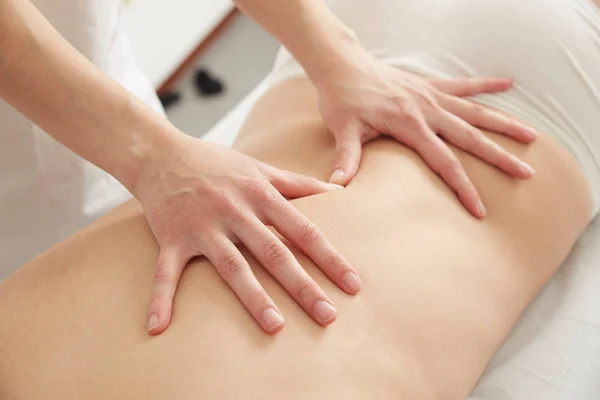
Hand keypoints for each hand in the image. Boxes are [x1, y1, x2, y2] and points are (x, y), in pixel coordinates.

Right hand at [132, 136, 361, 334]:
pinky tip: (158, 326)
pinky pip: (166, 272)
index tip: (353, 284)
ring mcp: (202, 226)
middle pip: (274, 252)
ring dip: (252, 297)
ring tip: (275, 326)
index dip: (329, 257)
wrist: (161, 152)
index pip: (303, 229)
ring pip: (232, 265)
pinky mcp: (171, 238)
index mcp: (260, 194)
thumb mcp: (260, 168)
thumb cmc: (217, 163)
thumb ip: (299, 183)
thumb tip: (340, 193)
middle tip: (328, 316)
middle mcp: (235, 211)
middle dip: (303, 285)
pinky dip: (161, 298)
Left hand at [317, 52, 537, 217]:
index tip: (479, 210)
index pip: (444, 162)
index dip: (464, 188)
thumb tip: (337, 189)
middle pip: (471, 137)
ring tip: (533, 137)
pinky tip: (508, 84)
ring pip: (476, 111)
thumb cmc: (342, 99)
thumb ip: (346, 159)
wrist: (342, 64)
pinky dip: (486, 85)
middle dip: (500, 158)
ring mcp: (431, 95)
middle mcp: (427, 109)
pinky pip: (463, 84)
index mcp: (409, 124)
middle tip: (526, 174)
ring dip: (504, 124)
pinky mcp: (429, 85)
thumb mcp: (343, 130)